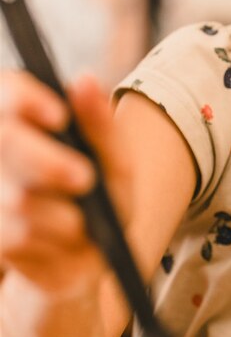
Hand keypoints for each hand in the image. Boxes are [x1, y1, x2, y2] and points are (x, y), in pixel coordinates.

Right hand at [0, 71, 127, 292]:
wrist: (87, 257)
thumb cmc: (102, 196)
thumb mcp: (114, 160)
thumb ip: (100, 123)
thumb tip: (84, 79)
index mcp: (23, 120)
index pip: (6, 91)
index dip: (25, 99)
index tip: (60, 116)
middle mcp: (0, 151)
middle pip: (6, 140)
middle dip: (48, 162)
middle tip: (84, 178)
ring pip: (17, 196)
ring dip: (60, 212)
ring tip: (81, 218)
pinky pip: (16, 235)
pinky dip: (52, 239)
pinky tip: (65, 239)